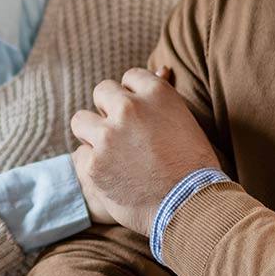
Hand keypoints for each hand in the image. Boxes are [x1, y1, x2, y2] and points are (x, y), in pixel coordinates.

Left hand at [70, 67, 220, 235]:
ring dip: (92, 135)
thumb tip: (161, 67)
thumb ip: (164, 97)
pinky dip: (91, 166)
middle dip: (109, 111)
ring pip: (81, 120)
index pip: (130, 77)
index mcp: (157, 93)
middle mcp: (130, 108)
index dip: (133, 96)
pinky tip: (111, 176)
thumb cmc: (194, 167)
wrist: (192, 208)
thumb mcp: (186, 122)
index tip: (139, 115)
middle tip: (123, 135)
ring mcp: (108, 136)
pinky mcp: (93, 163)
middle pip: (102, 92)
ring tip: (110, 153)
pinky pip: (79, 154)